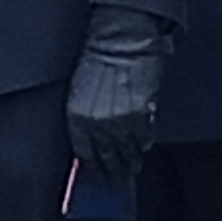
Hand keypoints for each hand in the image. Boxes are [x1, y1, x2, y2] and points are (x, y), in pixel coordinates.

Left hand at [64, 10, 173, 183]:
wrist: (120, 40)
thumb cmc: (97, 58)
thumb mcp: (80, 91)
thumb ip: (85, 117)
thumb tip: (94, 140)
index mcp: (76, 118)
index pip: (84, 154)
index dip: (92, 169)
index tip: (97, 177)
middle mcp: (97, 125)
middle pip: (107, 158)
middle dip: (112, 172)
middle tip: (116, 180)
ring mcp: (121, 123)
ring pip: (128, 152)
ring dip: (131, 161)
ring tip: (133, 167)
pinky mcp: (142, 116)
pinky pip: (145, 138)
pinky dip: (145, 144)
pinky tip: (144, 147)